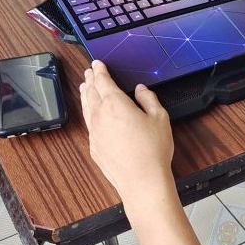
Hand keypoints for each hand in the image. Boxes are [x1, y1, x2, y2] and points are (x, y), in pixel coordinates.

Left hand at [80, 61, 174, 200]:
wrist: (142, 181)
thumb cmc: (153, 150)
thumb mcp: (159, 118)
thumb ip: (148, 99)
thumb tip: (140, 90)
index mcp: (116, 104)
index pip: (103, 82)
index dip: (100, 71)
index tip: (97, 64)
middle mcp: (101, 116)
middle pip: (91, 92)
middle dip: (90, 80)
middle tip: (89, 71)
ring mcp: (95, 132)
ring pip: (86, 108)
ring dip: (85, 94)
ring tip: (84, 86)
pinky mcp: (94, 147)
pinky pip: (88, 123)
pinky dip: (87, 112)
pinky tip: (91, 113)